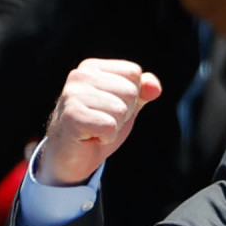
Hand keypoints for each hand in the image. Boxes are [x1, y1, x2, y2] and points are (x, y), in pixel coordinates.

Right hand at [38, 59, 162, 185]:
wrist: (70, 157)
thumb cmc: (98, 127)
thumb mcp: (127, 106)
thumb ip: (143, 92)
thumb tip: (155, 87)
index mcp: (92, 67)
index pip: (134, 72)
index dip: (132, 96)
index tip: (110, 108)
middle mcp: (79, 75)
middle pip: (130, 91)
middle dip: (124, 113)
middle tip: (102, 121)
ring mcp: (73, 95)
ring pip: (121, 110)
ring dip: (114, 127)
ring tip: (95, 129)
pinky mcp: (71, 116)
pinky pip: (109, 126)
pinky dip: (106, 137)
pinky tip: (90, 137)